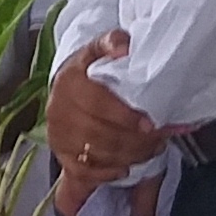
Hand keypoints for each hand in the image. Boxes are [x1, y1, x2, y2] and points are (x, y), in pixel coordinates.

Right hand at [49, 35, 165, 194]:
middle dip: (134, 142)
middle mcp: (59, 110)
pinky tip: (125, 168)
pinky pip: (83, 172)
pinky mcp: (60, 155)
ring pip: (95, 154)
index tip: (149, 125)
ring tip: (149, 150)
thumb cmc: (90, 72)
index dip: (124, 116)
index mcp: (68, 81)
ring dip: (127, 156)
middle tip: (157, 140)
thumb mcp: (98, 50)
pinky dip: (107, 173)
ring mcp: (58, 134)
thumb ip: (111, 42)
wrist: (67, 87)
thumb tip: (123, 45)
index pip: (96, 103)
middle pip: (98, 134)